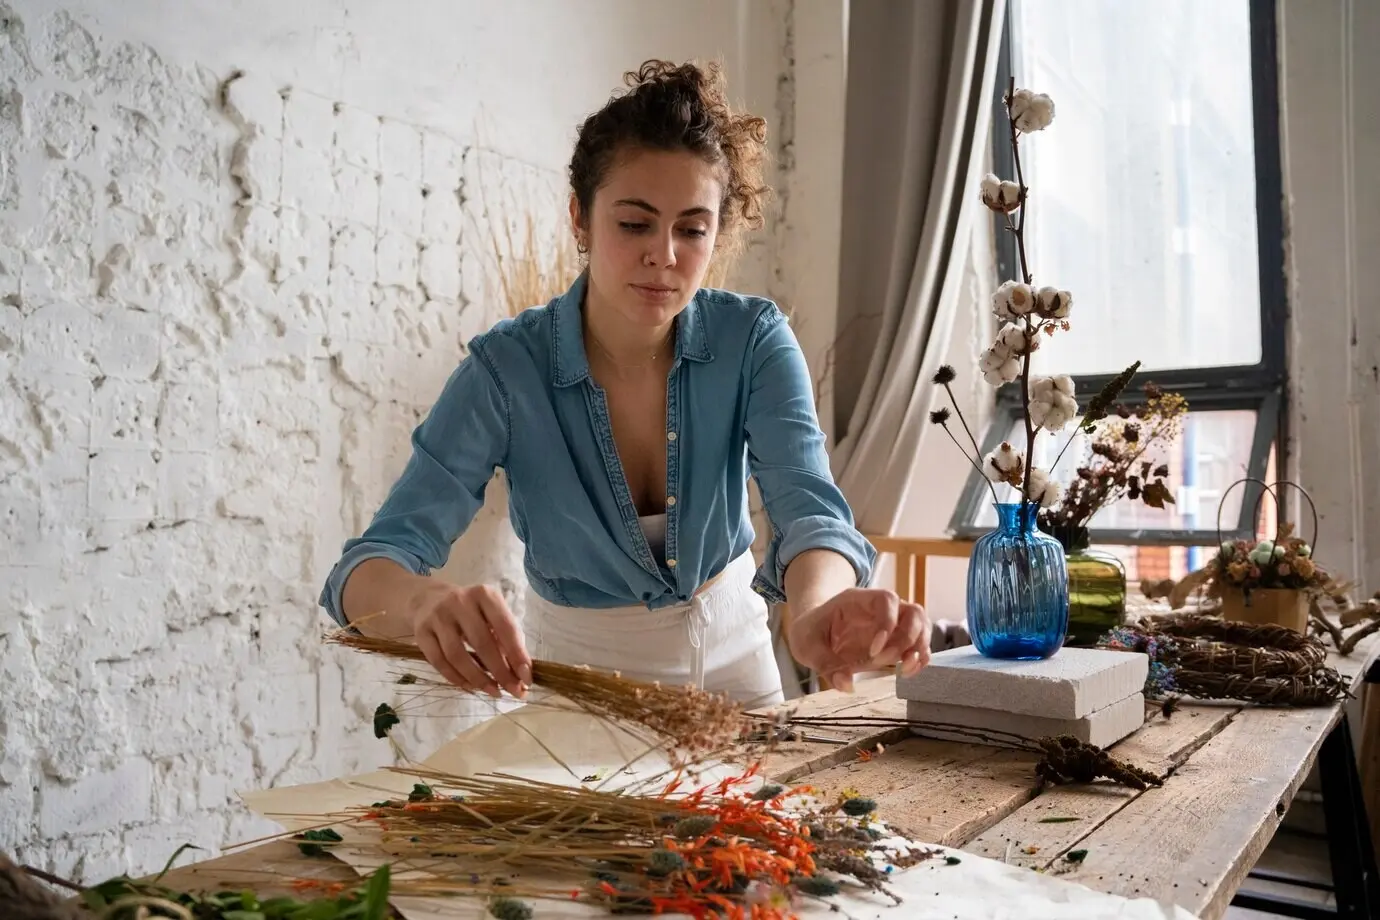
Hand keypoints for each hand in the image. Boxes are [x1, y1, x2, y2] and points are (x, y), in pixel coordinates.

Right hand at [404, 581, 531, 698]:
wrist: (428, 599)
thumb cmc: (470, 610)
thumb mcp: (490, 613)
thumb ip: (504, 638)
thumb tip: (519, 673)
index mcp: (485, 595)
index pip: (505, 627)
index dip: (518, 655)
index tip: (527, 678)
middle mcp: (460, 602)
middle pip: (482, 643)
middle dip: (500, 671)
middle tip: (513, 690)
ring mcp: (438, 617)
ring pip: (457, 655)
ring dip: (478, 679)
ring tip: (493, 691)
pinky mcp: (421, 632)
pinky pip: (439, 662)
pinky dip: (456, 678)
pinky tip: (470, 686)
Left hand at [786, 588, 929, 692]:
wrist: (812, 633)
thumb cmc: (810, 633)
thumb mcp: (807, 646)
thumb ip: (825, 663)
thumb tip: (847, 686)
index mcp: (858, 600)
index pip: (886, 599)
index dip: (887, 623)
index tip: (873, 651)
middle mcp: (881, 609)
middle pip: (914, 611)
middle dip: (907, 638)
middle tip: (884, 661)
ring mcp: (892, 624)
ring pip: (922, 626)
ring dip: (919, 648)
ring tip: (905, 669)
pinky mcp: (896, 642)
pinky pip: (919, 646)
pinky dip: (920, 659)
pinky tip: (907, 673)